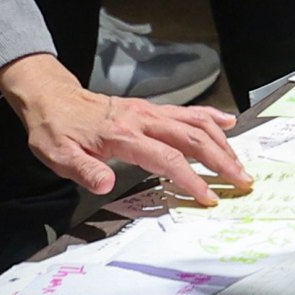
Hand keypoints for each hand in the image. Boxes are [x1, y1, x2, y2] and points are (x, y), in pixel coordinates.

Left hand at [0, 55, 245, 204]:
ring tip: (239, 162)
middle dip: (220, 160)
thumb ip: (84, 170)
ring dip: (221, 142)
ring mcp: (150, 111)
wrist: (52, 97)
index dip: (191, 179)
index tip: (209, 197)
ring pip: (195, 123)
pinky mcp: (151, 108)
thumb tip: (105, 184)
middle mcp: (143, 119)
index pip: (167, 158)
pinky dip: (210, 117)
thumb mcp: (58, 154)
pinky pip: (187, 111)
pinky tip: (228, 124)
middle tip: (242, 180)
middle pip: (191, 137)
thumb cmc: (55, 129)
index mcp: (123, 134)